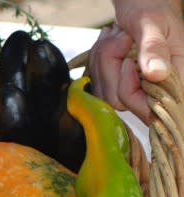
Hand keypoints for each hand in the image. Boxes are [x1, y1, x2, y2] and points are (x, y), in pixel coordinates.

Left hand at [88, 0, 183, 122]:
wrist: (141, 0)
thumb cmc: (152, 6)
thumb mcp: (153, 23)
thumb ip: (154, 48)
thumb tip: (156, 74)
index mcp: (175, 77)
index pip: (149, 110)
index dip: (129, 90)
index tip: (126, 61)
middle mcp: (155, 88)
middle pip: (118, 100)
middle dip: (109, 66)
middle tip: (120, 38)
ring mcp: (135, 88)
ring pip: (103, 92)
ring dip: (101, 60)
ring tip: (116, 37)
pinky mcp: (117, 84)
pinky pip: (96, 84)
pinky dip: (96, 61)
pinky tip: (108, 44)